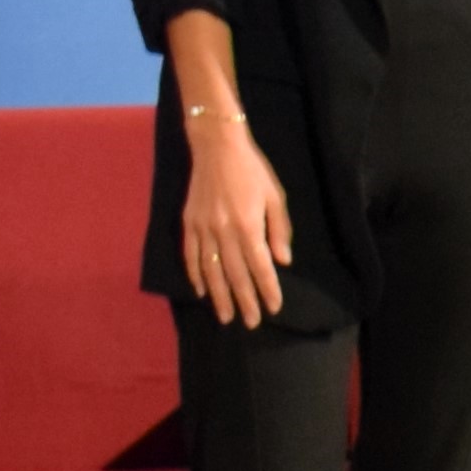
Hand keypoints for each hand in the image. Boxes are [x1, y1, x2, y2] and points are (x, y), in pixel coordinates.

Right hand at [179, 121, 289, 327]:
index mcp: (248, 225)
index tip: (273, 307)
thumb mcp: (275, 196)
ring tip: (226, 316)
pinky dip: (196, 276)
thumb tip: (282, 261)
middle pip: (235, 275)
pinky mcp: (188, 224)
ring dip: (219, 296)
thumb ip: (279, 229)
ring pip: (211, 271)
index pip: (260, 266)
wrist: (216, 147)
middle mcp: (224, 232)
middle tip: (250, 323)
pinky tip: (202, 291)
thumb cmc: (252, 170)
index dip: (267, 289)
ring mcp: (202, 229)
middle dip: (244, 301)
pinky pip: (191, 257)